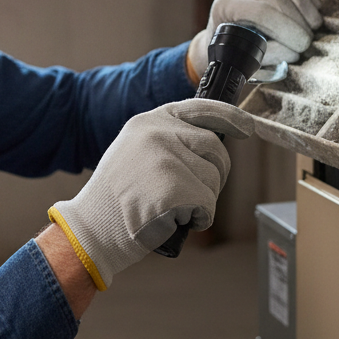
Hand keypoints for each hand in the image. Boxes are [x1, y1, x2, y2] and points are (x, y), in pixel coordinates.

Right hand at [48, 100, 253, 289]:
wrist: (91, 229)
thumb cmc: (115, 198)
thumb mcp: (134, 150)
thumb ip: (167, 139)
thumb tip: (210, 143)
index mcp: (150, 120)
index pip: (202, 108)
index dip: (230, 118)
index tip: (246, 127)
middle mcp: (159, 133)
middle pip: (215, 149)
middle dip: (215, 175)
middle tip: (192, 195)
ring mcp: (166, 159)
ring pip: (213, 180)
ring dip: (203, 202)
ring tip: (172, 208)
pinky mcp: (173, 189)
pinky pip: (207, 206)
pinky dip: (198, 220)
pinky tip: (175, 221)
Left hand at [187, 0, 322, 77]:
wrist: (224, 38)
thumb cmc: (233, 51)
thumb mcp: (244, 57)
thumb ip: (268, 54)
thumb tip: (293, 52)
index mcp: (226, 7)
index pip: (261, 12)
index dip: (285, 28)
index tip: (301, 46)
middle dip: (297, 20)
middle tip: (308, 40)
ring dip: (305, 6)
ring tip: (315, 26)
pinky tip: (315, 10)